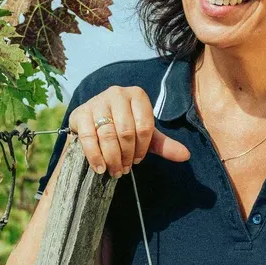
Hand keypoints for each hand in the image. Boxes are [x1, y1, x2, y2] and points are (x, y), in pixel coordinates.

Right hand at [68, 86, 190, 176]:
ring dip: (112, 158)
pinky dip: (96, 156)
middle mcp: (117, 93)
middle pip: (126, 132)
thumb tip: (186, 156)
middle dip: (127, 155)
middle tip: (125, 169)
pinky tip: (100, 168)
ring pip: (108, 135)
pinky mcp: (80, 113)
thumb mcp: (145, 135)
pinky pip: (89, 138)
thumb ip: (164, 145)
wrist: (93, 122)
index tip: (138, 160)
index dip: (142, 148)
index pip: (145, 126)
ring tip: (115, 171)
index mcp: (137, 95)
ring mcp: (97, 102)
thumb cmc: (124, 127)